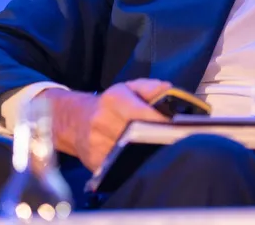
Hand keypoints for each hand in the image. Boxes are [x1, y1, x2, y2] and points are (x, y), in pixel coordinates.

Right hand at [40, 78, 170, 170]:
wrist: (76, 121)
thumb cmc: (110, 104)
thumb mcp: (129, 88)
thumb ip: (150, 88)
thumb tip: (168, 90)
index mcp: (113, 99)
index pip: (141, 112)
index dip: (160, 122)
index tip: (177, 127)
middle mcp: (102, 121)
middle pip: (136, 135)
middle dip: (157, 139)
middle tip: (174, 142)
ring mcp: (96, 144)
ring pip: (129, 154)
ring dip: (146, 154)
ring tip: (161, 152)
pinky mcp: (94, 163)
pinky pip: (119, 167)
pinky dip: (133, 165)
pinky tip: (142, 161)